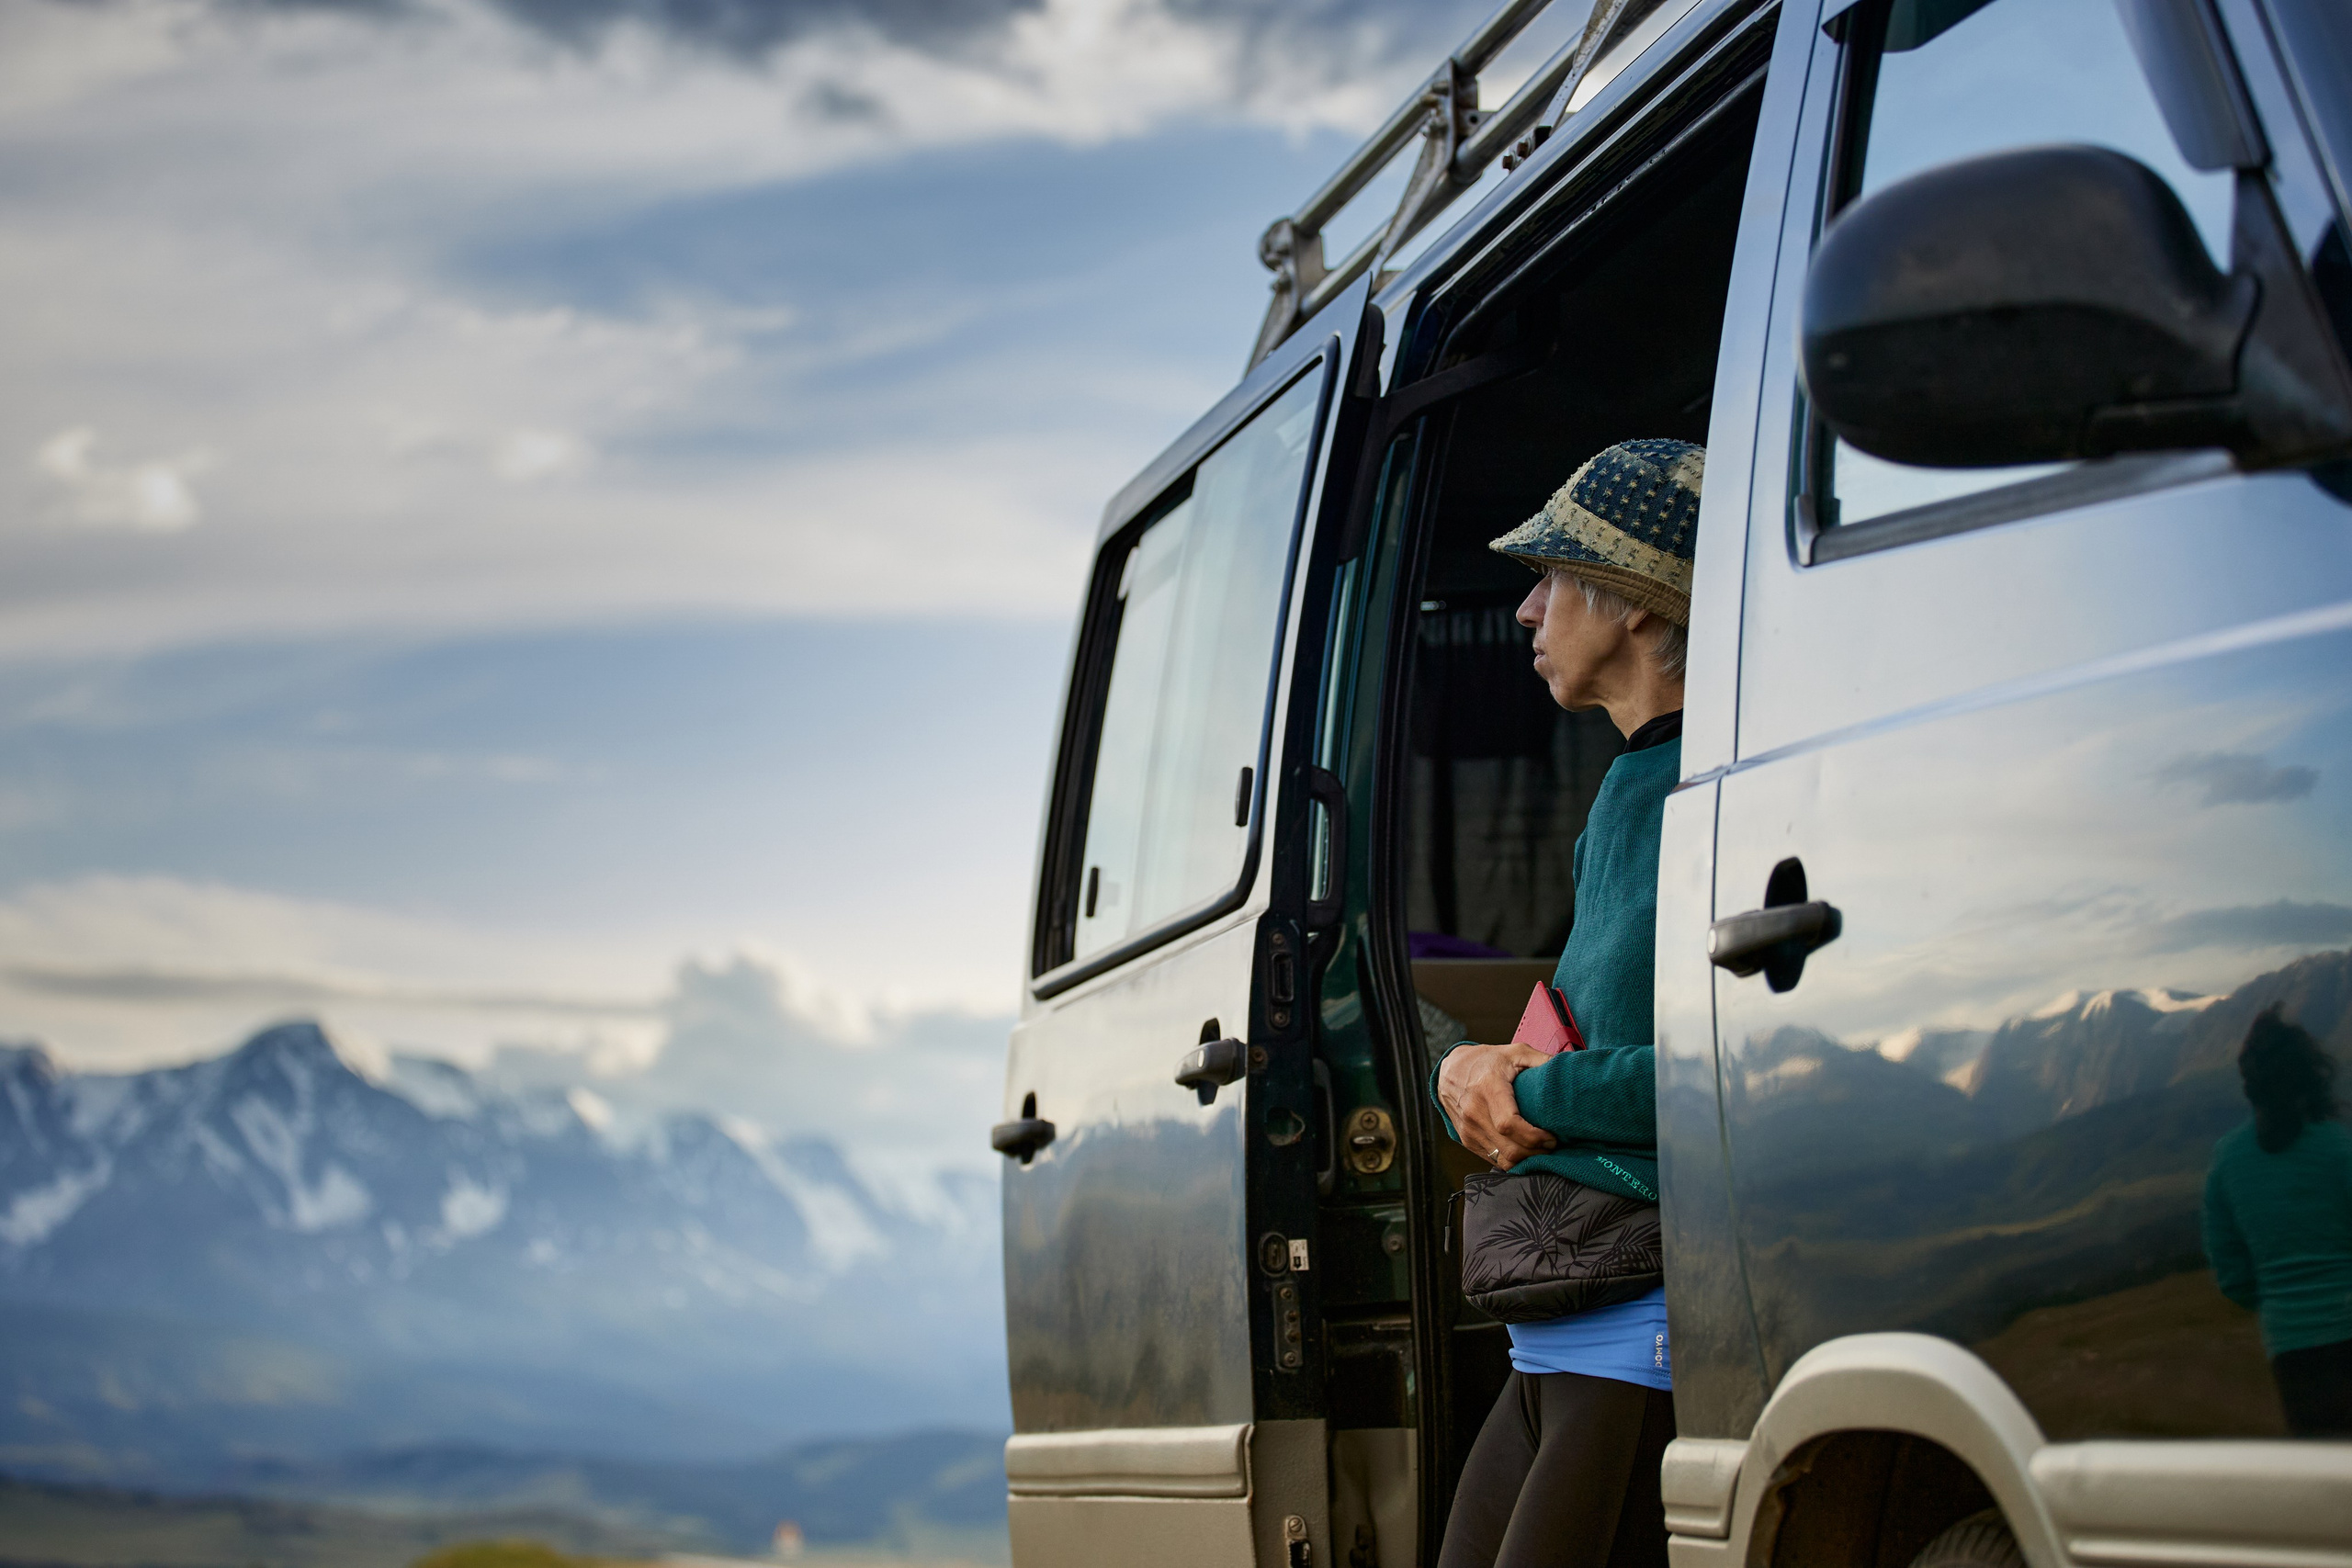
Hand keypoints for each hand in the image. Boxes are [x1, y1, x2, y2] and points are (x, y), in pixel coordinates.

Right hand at [1437, 1043, 1557, 1169]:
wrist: (1450, 1071)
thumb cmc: (1487, 1061)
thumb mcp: (1515, 1052)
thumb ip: (1542, 1060)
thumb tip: (1569, 1068)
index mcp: (1487, 1089)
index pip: (1509, 1124)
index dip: (1534, 1137)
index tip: (1551, 1136)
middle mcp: (1474, 1112)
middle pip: (1510, 1148)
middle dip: (1537, 1153)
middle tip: (1552, 1144)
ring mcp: (1469, 1129)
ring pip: (1503, 1160)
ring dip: (1527, 1160)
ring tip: (1541, 1149)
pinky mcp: (1467, 1140)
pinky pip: (1494, 1161)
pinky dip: (1513, 1161)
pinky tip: (1526, 1152)